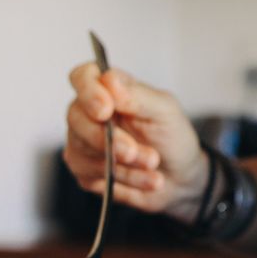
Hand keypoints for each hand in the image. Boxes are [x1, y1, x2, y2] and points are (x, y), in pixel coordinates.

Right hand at [63, 63, 205, 215]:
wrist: (180, 175)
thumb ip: (138, 95)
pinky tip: (147, 180)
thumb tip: (109, 80)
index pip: (83, 77)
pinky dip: (125, 180)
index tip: (106, 111)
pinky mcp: (85, 170)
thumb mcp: (165, 111)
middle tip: (138, 152)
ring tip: (154, 168)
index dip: (89, 92)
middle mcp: (90, 113)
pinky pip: (91, 176)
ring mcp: (83, 142)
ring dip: (124, 165)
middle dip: (110, 140)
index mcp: (110, 90)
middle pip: (76, 119)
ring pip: (83, 152)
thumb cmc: (171, 135)